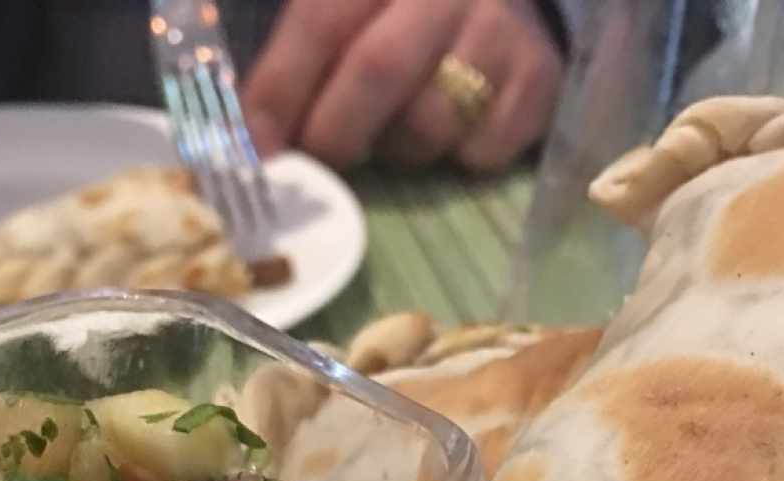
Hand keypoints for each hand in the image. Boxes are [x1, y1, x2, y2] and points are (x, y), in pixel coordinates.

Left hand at [242, 0, 563, 171]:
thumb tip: (244, 123)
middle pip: (379, 71)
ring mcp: (499, 33)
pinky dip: (459, 158)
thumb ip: (299, 48)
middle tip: (322, 162)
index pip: (320, 21)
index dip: (281, 88)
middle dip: (337, 132)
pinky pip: (482, 151)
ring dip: (401, 150)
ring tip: (398, 134)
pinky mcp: (539, 81)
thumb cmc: (411, 9)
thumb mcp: (353, 7)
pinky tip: (456, 132)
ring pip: (431, 122)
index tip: (256, 146)